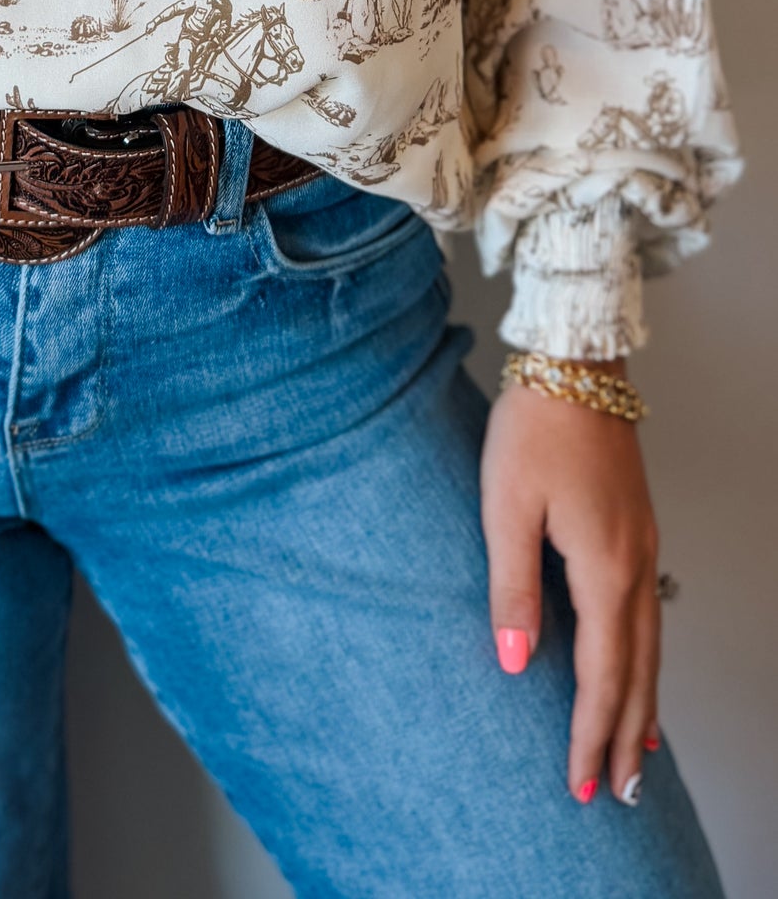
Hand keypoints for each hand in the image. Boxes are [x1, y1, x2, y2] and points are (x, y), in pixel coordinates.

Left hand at [481, 364, 659, 805]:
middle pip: (639, 671)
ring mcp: (642, 546)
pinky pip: (648, 614)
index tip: (584, 783)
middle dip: (627, 736)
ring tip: (638, 752)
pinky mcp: (635, 529)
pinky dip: (645, 658)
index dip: (593, 733)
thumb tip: (517, 664)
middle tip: (619, 794)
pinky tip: (637, 666)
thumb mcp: (506, 507)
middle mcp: (635, 565)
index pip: (604, 674)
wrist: (575, 362)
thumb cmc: (535, 427)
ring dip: (643, 703)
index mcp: (604, 567)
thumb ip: (512, 588)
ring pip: (650, 645)